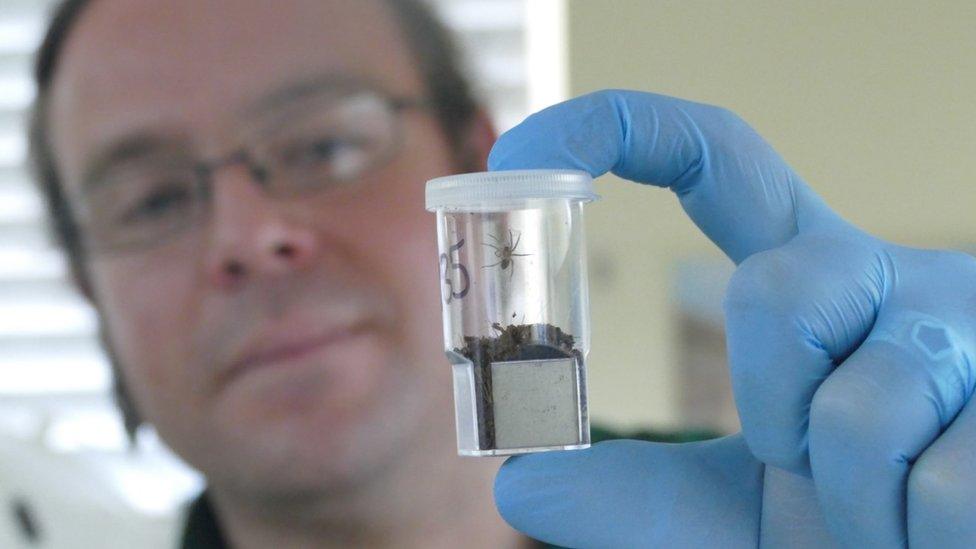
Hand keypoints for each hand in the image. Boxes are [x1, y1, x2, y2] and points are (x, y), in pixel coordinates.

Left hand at [488, 90, 975, 547]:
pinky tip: (942, 532)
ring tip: (891, 519)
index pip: (713, 159)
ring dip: (855, 504)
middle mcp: (884, 279)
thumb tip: (522, 482)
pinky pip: (945, 483)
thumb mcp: (735, 510)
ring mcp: (966, 326)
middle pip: (776, 289)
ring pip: (862, 405)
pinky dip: (919, 540)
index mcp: (807, 283)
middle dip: (777, 411)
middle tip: (812, 468)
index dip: (614, 130)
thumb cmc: (845, 529)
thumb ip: (641, 494)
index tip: (525, 154)